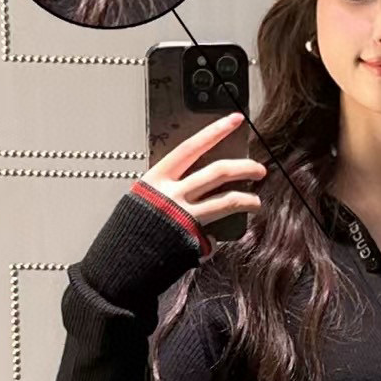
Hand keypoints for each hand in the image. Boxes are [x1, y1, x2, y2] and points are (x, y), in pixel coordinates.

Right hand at [140, 111, 267, 258]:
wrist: (121, 261)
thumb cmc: (131, 227)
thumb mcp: (144, 196)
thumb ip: (170, 185)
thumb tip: (199, 180)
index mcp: (157, 177)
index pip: (192, 146)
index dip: (215, 131)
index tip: (236, 119)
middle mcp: (173, 194)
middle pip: (218, 172)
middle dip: (244, 167)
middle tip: (259, 169)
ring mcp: (185, 216)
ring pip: (227, 200)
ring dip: (247, 199)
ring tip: (256, 201)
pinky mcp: (194, 238)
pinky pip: (217, 230)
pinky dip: (222, 229)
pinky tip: (226, 231)